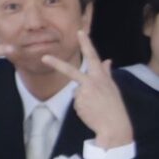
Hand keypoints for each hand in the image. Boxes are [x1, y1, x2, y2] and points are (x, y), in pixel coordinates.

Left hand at [39, 32, 133, 151]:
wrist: (114, 126)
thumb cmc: (115, 107)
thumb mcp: (112, 87)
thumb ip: (106, 73)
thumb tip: (108, 60)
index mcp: (101, 76)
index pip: (93, 56)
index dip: (86, 43)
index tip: (80, 32)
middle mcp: (91, 82)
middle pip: (70, 71)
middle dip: (55, 63)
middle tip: (43, 57)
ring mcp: (83, 92)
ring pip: (77, 93)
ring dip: (83, 100)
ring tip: (95, 108)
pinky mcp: (78, 103)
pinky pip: (76, 104)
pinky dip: (82, 108)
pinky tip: (91, 113)